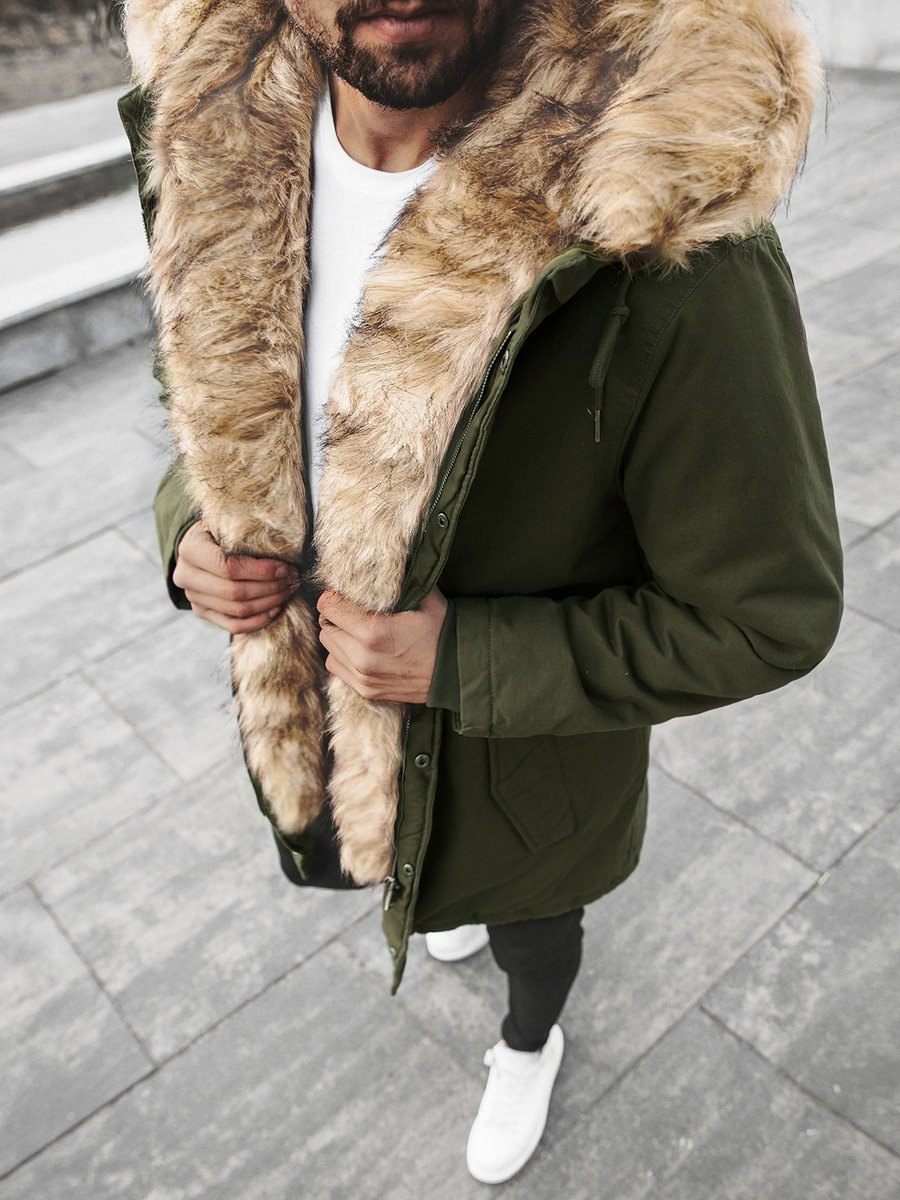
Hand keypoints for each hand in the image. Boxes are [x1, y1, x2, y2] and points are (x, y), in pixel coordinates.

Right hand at [172, 521, 298, 633]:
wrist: (199, 544)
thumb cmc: (221, 530)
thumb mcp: (228, 523)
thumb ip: (247, 534)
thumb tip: (285, 550)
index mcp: (190, 549)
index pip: (228, 568)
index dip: (261, 571)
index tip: (285, 568)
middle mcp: (186, 576)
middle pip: (235, 592)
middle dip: (270, 587)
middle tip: (292, 580)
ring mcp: (192, 598)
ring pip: (237, 610)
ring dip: (269, 603)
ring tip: (287, 591)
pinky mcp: (202, 612)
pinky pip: (233, 625)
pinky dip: (258, 620)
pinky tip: (275, 609)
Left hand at [317, 586, 448, 703]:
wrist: (459, 672)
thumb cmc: (443, 632)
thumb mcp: (426, 598)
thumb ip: (399, 580)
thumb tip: (387, 557)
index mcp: (373, 632)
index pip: (329, 607)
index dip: (334, 596)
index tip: (344, 594)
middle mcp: (363, 658)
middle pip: (326, 628)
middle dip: (337, 617)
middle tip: (354, 611)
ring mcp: (363, 678)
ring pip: (329, 648)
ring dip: (339, 637)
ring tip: (358, 631)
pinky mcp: (366, 691)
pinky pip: (337, 668)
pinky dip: (343, 656)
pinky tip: (361, 650)